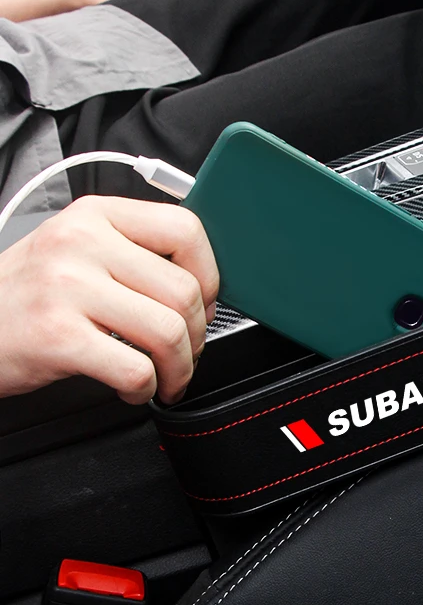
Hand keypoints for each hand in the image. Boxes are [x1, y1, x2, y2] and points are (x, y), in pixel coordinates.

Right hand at [0, 196, 218, 404]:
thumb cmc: (30, 292)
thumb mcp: (78, 248)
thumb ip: (135, 250)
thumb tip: (204, 282)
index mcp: (97, 216)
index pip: (185, 229)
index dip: (210, 272)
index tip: (206, 300)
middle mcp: (82, 243)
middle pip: (183, 289)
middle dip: (199, 333)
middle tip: (188, 350)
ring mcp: (67, 288)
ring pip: (168, 331)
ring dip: (180, 366)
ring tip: (169, 376)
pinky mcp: (57, 338)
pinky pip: (135, 369)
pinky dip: (147, 388)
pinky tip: (136, 389)